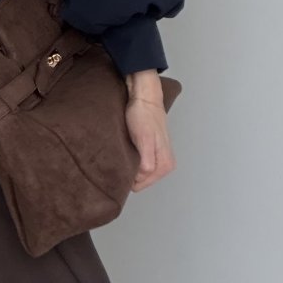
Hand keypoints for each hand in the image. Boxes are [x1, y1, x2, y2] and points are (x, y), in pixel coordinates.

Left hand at [124, 69, 176, 191]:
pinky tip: (124, 151)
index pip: (141, 185)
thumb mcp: (143, 140)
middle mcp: (165, 164)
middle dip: (129, 173)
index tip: (118, 167)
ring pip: (139, 172)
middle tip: (118, 159)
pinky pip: (138, 163)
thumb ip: (146, 162)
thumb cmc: (143, 115)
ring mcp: (158, 157)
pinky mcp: (151, 150)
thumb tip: (141, 178)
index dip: (127, 178)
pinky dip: (130, 159)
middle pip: (141, 180)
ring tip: (121, 154)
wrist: (144, 97)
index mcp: (165, 165)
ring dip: (129, 166)